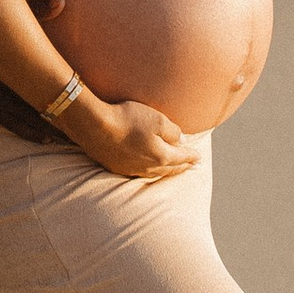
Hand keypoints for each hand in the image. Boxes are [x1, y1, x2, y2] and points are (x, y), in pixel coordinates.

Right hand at [66, 91, 199, 180]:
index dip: (191, 156)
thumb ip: (173, 131)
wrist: (94, 126)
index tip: (199, 157)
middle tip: (191, 166)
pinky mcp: (117, 167)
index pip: (181, 157)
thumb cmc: (127, 119)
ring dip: (167, 171)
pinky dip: (150, 171)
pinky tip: (149, 167)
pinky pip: (141, 173)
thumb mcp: (157, 119)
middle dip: (182, 167)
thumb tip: (181, 140)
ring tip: (173, 169)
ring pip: (156, 173)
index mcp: (161, 156)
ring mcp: (132, 169)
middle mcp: (148, 167)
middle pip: (170, 169)